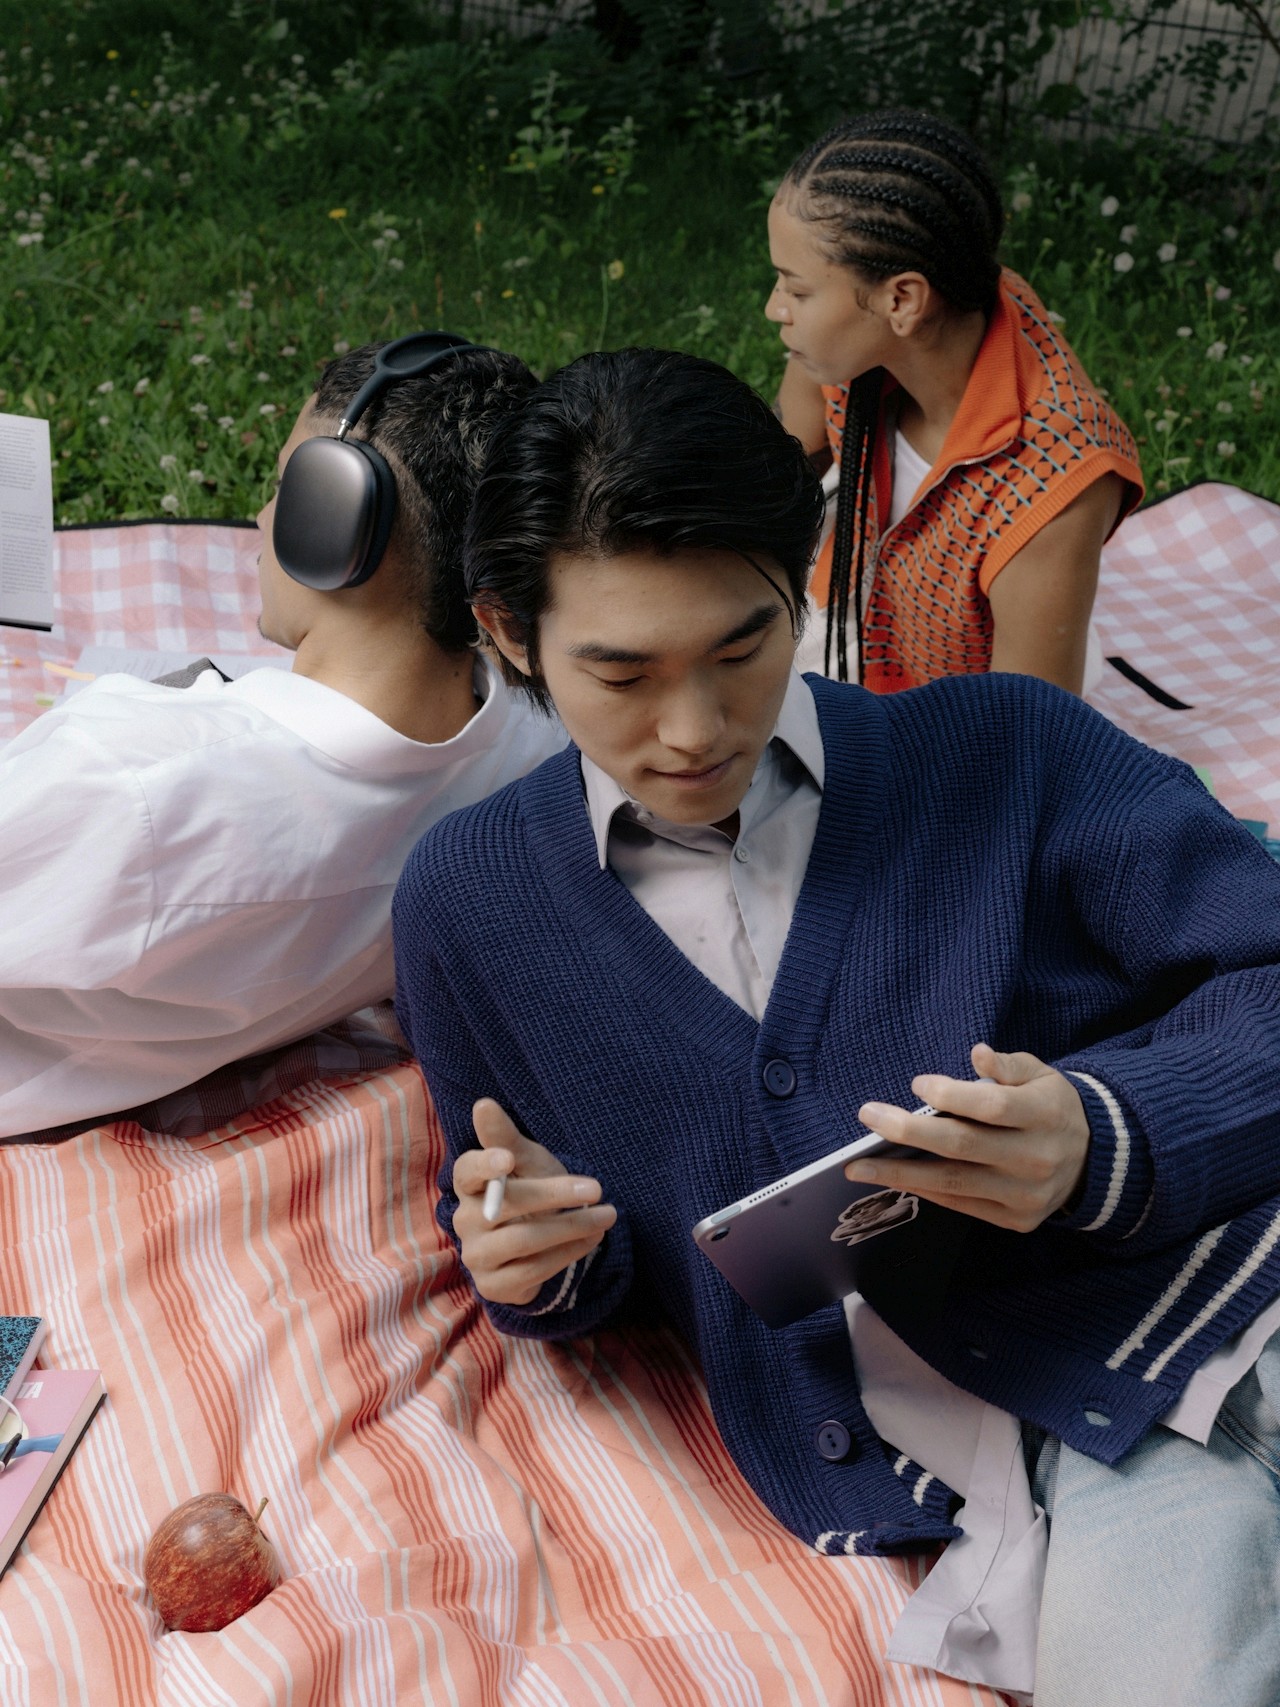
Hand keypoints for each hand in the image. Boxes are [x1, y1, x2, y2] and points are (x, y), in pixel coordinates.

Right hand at [451, 1099, 616, 1305]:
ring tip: (606, 1216)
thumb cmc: (531, 1189)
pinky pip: (533, 1270)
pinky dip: (568, 1253)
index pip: (467, 1171)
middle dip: (554, 1195)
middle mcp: (465, 1220)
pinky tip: (592, 1239)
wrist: (541, 1241)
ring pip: (524, 1240)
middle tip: (597, 1187)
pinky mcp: (493, 1286)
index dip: (485, 1164)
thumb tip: (483, 1104)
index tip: (509, 1158)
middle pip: (505, 1206)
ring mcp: (476, 1256)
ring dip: (571, 1227)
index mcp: (470, 1184)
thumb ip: (506, 1137)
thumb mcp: (527, 1161)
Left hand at [845, 1043, 1090, 1232]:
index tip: (916, 1083)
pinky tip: (895, 1178)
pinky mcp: (1016, 1220)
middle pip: (963, 1145)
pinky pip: (962, 1205)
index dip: (952, 1094)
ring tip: (858, 1167)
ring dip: (900, 1173)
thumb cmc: (1050, 1107)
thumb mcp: (1041, 1074)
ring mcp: (1026, 1194)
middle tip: (867, 1117)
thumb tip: (977, 1054)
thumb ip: (1007, 1065)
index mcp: (1045, 1114)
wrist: (1093, 1160)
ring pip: (954, 1182)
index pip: (992, 1107)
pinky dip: (925, 1191)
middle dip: (908, 1131)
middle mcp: (1036, 1157)